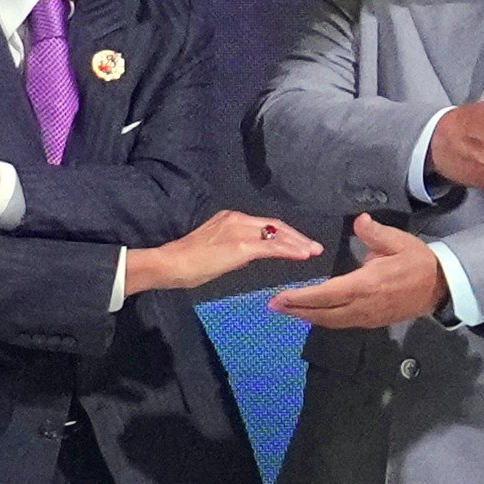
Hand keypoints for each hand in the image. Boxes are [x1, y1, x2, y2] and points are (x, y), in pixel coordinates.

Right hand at [127, 210, 321, 295]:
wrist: (169, 264)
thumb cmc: (184, 263)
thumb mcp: (213, 251)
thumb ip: (233, 250)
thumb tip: (248, 256)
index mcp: (229, 219)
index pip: (264, 225)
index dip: (284, 234)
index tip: (298, 243)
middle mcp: (236, 219)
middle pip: (275, 226)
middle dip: (297, 237)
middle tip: (313, 247)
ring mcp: (239, 231)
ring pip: (277, 235)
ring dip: (298, 244)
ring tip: (312, 251)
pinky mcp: (241, 245)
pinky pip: (272, 247)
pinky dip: (290, 251)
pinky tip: (302, 255)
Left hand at [269, 214, 447, 329]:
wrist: (442, 287)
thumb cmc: (418, 262)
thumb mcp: (398, 241)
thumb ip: (375, 233)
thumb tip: (359, 220)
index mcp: (366, 284)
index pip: (326, 294)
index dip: (301, 298)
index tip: (280, 297)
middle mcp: (363, 305)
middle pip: (323, 313)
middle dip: (296, 310)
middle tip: (273, 306)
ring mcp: (367, 316)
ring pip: (331, 321)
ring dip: (308, 317)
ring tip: (288, 310)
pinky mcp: (372, 321)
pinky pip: (342, 323)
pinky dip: (324, 320)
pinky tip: (313, 314)